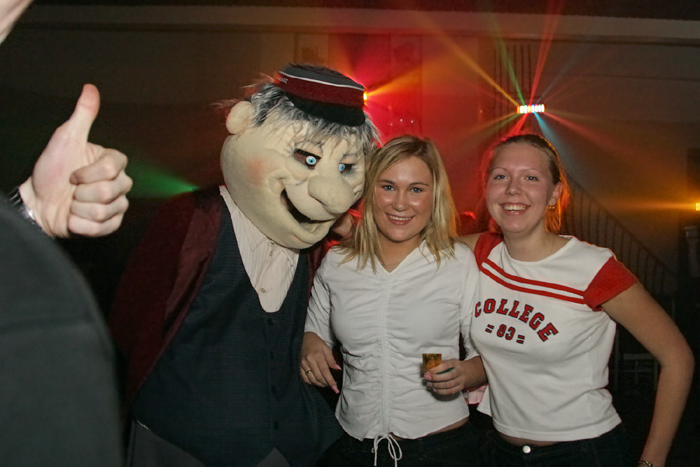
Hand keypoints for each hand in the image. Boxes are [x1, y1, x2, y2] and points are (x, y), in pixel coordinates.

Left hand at [19, 84, 131, 237]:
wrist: (39, 202)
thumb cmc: (51, 170)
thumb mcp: (65, 139)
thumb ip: (83, 115)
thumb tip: (90, 88)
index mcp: (114, 163)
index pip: (112, 168)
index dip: (87, 173)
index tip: (72, 173)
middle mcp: (120, 184)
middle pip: (108, 191)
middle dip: (81, 192)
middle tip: (71, 189)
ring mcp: (117, 205)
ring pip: (104, 210)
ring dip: (78, 209)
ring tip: (72, 203)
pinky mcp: (111, 224)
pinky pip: (102, 227)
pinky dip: (81, 224)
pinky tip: (75, 217)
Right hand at [300, 332, 339, 393]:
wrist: (305, 338)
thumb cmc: (317, 343)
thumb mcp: (326, 349)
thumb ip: (331, 360)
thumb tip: (338, 369)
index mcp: (317, 356)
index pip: (325, 371)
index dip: (330, 381)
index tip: (335, 388)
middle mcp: (309, 361)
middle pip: (318, 377)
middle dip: (326, 384)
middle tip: (332, 386)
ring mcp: (303, 364)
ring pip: (311, 379)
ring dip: (319, 384)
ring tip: (325, 384)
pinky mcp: (299, 366)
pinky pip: (305, 378)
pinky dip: (311, 383)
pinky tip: (316, 383)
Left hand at [423, 359, 470, 395]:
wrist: (473, 372)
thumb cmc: (457, 366)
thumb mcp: (452, 361)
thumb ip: (441, 363)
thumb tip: (428, 365)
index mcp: (456, 363)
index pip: (446, 365)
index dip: (436, 368)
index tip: (428, 370)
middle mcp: (459, 372)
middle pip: (448, 376)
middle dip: (435, 377)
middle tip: (426, 377)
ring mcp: (461, 381)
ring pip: (449, 385)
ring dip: (437, 385)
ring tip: (429, 384)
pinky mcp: (461, 388)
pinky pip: (451, 391)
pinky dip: (442, 392)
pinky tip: (435, 390)